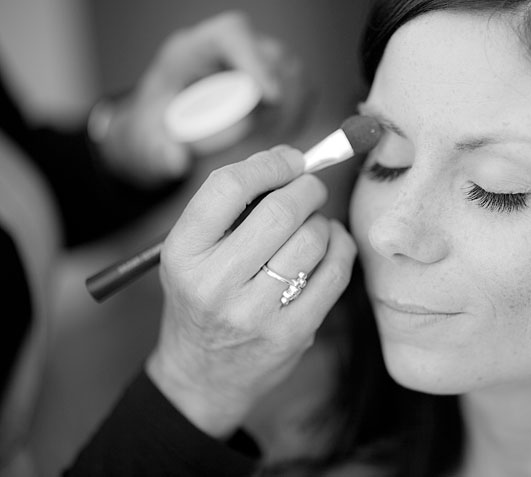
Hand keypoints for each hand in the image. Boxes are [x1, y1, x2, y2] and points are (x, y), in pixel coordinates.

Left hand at [96, 11, 309, 185]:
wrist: (167, 119)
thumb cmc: (158, 120)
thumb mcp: (147, 134)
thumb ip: (157, 148)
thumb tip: (175, 162)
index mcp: (196, 47)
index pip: (233, 35)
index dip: (257, 62)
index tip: (272, 97)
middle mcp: (232, 46)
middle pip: (273, 55)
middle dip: (279, 98)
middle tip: (268, 135)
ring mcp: (259, 58)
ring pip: (294, 72)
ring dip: (292, 109)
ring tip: (273, 138)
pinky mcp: (277, 76)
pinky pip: (303, 89)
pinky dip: (299, 114)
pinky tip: (283, 135)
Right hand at [146, 146, 355, 437]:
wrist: (203, 376)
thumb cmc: (203, 300)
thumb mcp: (192, 254)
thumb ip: (231, 210)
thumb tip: (291, 162)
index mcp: (182, 253)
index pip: (228, 186)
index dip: (268, 163)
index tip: (290, 160)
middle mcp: (213, 284)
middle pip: (279, 210)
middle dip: (307, 187)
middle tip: (312, 187)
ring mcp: (253, 313)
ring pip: (312, 239)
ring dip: (322, 221)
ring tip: (313, 225)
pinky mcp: (291, 333)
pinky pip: (335, 272)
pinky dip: (341, 246)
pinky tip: (332, 244)